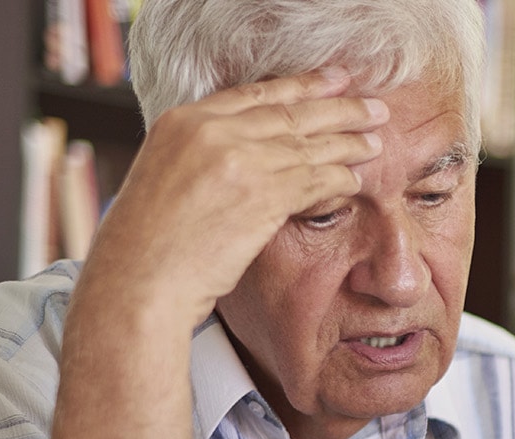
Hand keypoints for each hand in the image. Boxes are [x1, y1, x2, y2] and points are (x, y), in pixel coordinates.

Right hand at [78, 68, 387, 326]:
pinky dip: (339, 178)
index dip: (301, 86)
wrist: (139, 279)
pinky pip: (313, 180)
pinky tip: (356, 179)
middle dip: (339, 109)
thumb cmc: (148, 243)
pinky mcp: (260, 194)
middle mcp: (210, 131)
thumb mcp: (165, 175)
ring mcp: (237, 159)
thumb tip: (245, 153)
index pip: (255, 94)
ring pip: (307, 145)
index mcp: (183, 120)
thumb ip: (203, 154)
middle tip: (374, 108)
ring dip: (348, 143)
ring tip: (375, 142)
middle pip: (289, 112)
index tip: (333, 82)